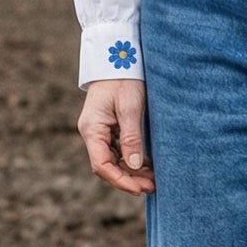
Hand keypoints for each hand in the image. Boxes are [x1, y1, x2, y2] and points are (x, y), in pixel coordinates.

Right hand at [78, 79, 155, 193]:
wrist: (119, 58)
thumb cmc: (124, 79)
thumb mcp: (130, 107)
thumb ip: (131, 137)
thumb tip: (133, 165)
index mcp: (92, 129)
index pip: (101, 165)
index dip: (120, 180)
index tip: (139, 189)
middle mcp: (93, 133)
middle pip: (108, 165)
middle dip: (129, 179)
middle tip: (152, 187)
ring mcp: (101, 131)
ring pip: (115, 160)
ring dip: (132, 171)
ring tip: (154, 180)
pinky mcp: (110, 128)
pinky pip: (119, 150)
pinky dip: (133, 159)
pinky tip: (148, 166)